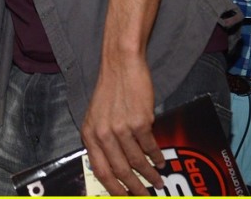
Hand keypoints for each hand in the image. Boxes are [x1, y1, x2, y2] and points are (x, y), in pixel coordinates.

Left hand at [81, 55, 163, 194]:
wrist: (121, 64)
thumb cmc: (110, 89)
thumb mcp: (96, 115)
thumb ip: (101, 139)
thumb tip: (113, 166)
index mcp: (90, 133)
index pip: (100, 170)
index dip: (113, 189)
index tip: (124, 198)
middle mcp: (103, 133)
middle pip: (120, 171)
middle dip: (134, 188)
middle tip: (145, 196)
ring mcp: (122, 128)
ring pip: (137, 161)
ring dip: (149, 174)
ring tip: (157, 181)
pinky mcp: (140, 122)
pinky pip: (150, 146)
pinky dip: (157, 156)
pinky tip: (160, 160)